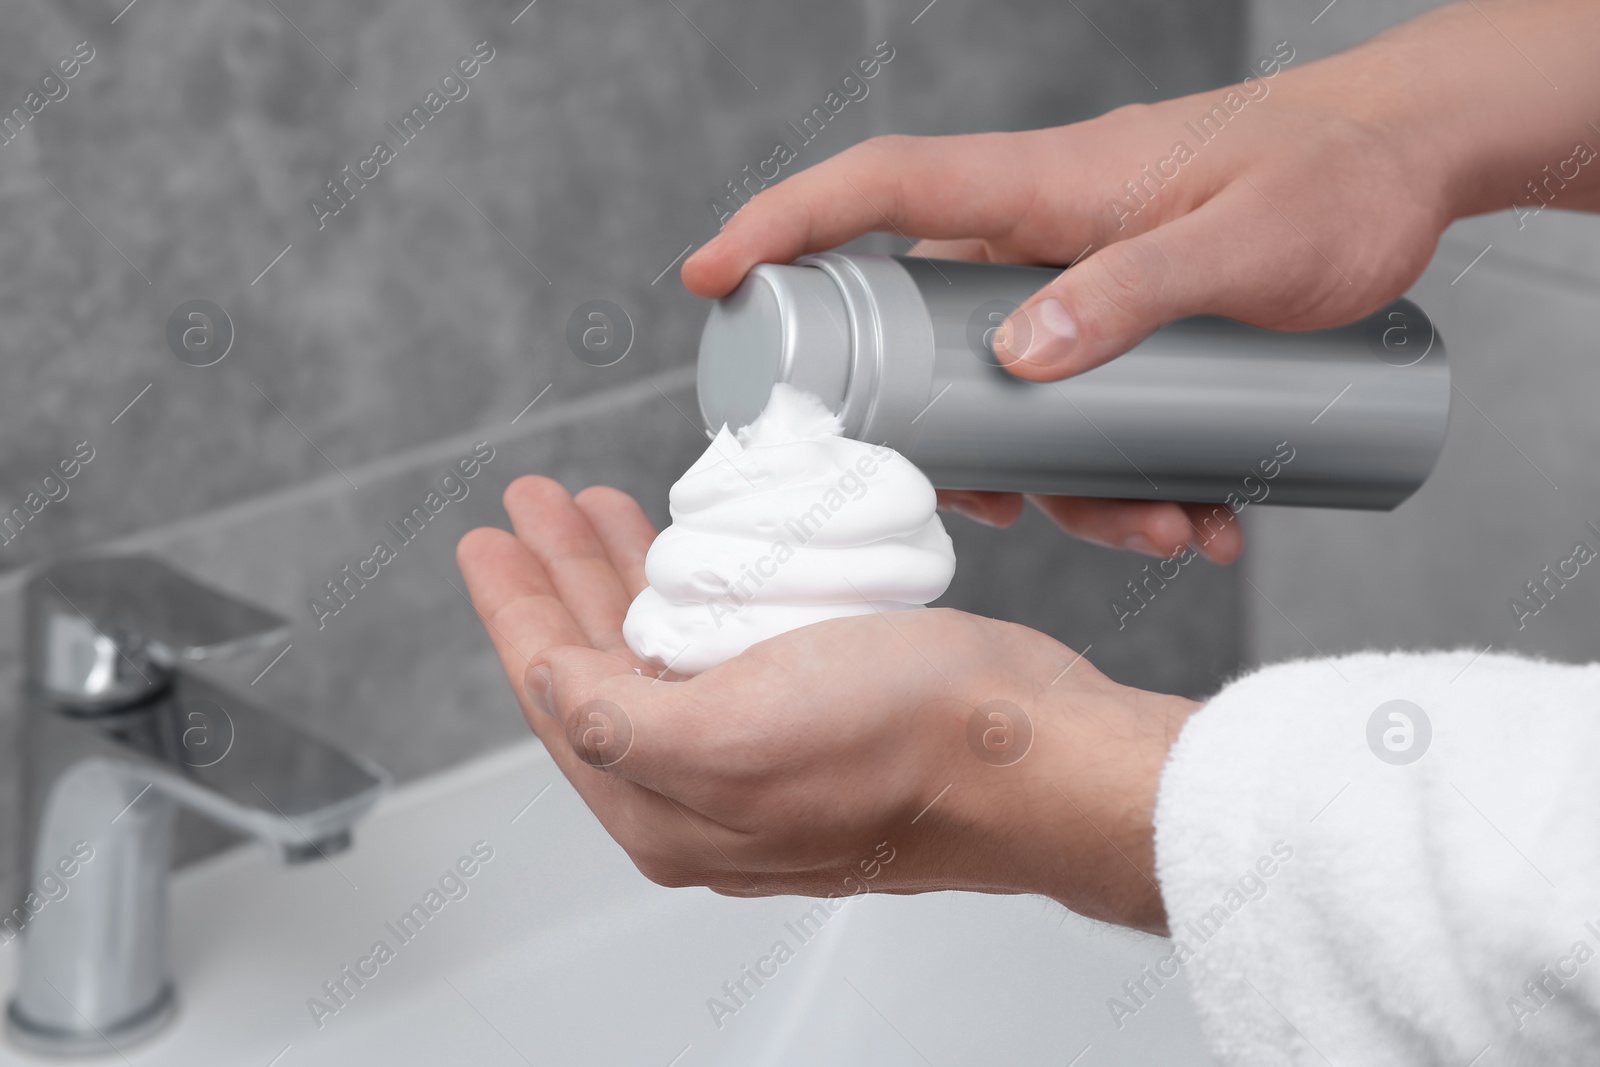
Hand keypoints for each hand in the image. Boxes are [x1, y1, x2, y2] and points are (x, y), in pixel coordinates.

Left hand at [457, 477, 1196, 933]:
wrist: (1039, 750)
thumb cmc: (909, 745)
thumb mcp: (731, 738)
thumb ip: (612, 724)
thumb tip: (545, 686)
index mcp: (666, 808)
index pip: (554, 694)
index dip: (513, 608)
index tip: (485, 542)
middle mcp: (707, 789)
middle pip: (602, 666)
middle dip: (563, 575)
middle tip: (536, 505)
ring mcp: (765, 748)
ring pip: (663, 647)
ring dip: (624, 569)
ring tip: (594, 506)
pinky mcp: (817, 712)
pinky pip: (728, 639)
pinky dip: (697, 584)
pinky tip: (691, 549)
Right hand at [678, 15, 1500, 561]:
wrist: (1416, 165)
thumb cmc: (1338, 175)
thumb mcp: (1248, 242)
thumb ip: (1133, 290)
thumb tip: (1016, 361)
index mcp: (1043, 189)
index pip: (879, 194)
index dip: (781, 228)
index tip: (710, 279)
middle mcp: (1042, 238)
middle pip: (931, 338)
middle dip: (957, 443)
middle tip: (1004, 509)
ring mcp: (1080, 285)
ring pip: (1018, 399)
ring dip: (1074, 483)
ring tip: (1166, 529)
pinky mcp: (1125, 326)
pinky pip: (1085, 412)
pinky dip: (1128, 475)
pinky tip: (1199, 514)